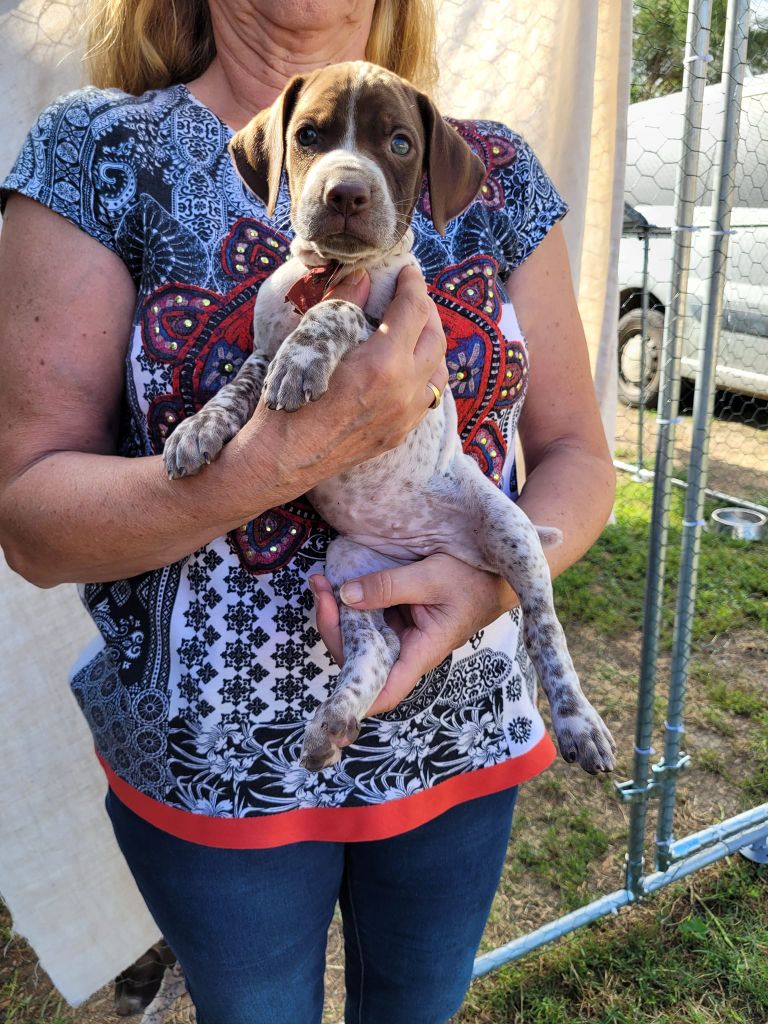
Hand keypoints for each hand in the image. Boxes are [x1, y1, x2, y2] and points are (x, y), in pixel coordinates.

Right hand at [245, 265, 448, 492]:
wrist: (283, 456)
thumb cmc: (291, 396)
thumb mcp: (312, 340)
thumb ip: (342, 303)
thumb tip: (362, 276)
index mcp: (384, 363)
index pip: (414, 309)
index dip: (413, 284)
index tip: (407, 271)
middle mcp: (404, 391)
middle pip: (436, 339)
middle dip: (427, 311)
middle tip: (410, 297)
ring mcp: (405, 417)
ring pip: (439, 373)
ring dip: (430, 346)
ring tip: (413, 331)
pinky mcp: (399, 434)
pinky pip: (426, 399)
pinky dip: (423, 375)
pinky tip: (406, 368)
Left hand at [309, 554, 517, 715]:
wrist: (495, 571)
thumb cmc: (474, 579)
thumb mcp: (432, 577)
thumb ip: (389, 586)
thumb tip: (346, 595)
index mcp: (420, 652)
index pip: (385, 691)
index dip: (356, 697)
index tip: (329, 684)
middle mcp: (406, 650)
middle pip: (359, 661)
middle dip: (333, 629)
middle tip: (321, 590)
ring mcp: (399, 635)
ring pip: (358, 639)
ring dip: (335, 614)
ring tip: (321, 582)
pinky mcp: (396, 619)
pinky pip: (366, 620)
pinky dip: (348, 603)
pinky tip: (334, 582)